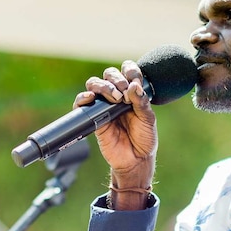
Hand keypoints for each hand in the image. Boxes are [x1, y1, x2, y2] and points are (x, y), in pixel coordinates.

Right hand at [75, 60, 157, 188]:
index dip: (130, 70)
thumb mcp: (148, 119)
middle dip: (116, 80)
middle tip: (124, 94)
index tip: (135, 81)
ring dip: (103, 86)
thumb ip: (142, 102)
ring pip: (94, 84)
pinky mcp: (93, 117)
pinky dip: (82, 97)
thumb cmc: (144, 139)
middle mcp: (117, 96)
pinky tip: (90, 98)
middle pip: (109, 74)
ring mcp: (104, 106)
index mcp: (132, 92)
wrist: (135, 160)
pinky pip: (81, 103)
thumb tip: (134, 85)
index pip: (127, 71)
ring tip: (115, 98)